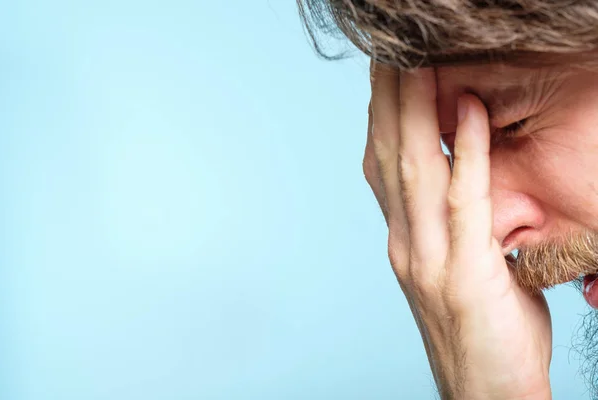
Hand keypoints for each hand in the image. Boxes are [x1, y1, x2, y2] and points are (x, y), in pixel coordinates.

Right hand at [364, 62, 552, 398]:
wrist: (485, 393)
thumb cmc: (478, 331)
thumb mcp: (453, 268)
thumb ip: (445, 223)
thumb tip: (457, 180)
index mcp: (403, 239)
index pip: (383, 164)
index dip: (380, 114)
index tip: (384, 72)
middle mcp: (405, 242)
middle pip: (388, 156)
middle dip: (386, 96)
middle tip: (388, 47)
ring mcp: (428, 257)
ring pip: (415, 169)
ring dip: (414, 108)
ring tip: (417, 58)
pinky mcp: (463, 273)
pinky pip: (464, 201)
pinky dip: (467, 151)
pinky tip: (470, 110)